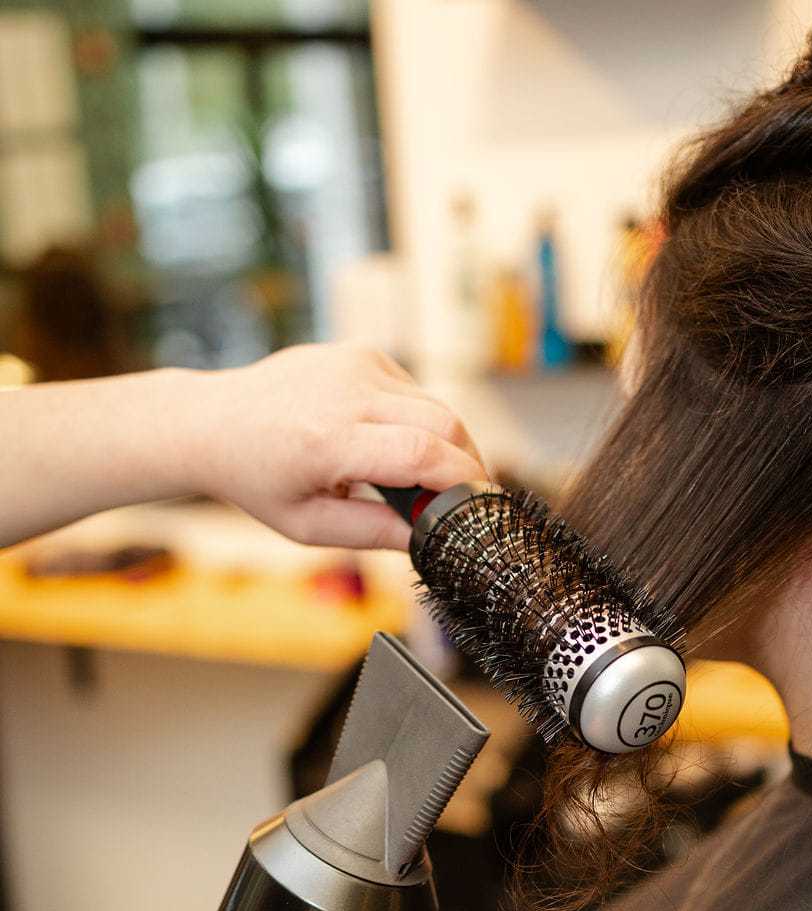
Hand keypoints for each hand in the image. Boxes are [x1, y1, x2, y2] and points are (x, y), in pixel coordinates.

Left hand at [192, 344, 484, 549]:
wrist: (213, 422)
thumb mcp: (309, 525)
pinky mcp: (361, 352)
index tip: (479, 507)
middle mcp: (345, 391)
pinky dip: (421, 420)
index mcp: (327, 440)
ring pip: (436, 404)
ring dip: (447, 443)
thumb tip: (429, 538)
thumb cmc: (258, 479)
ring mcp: (355, 363)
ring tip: (429, 478)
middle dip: (468, 463)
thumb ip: (373, 532)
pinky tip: (395, 443)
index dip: (461, 481)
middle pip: (444, 422)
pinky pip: (414, 391)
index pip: (420, 453)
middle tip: (468, 499)